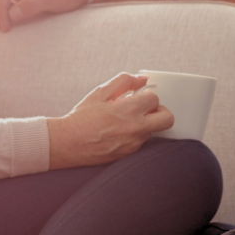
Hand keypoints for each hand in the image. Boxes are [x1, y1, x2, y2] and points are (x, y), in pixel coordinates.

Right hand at [47, 73, 174, 168]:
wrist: (68, 143)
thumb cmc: (83, 116)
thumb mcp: (101, 92)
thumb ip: (124, 81)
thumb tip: (142, 79)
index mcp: (129, 110)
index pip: (154, 98)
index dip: (147, 95)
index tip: (139, 96)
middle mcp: (135, 129)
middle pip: (167, 119)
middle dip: (160, 111)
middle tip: (146, 109)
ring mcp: (133, 144)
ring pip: (152, 131)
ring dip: (145, 123)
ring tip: (125, 121)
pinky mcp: (128, 154)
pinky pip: (140, 142)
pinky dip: (134, 135)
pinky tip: (119, 132)